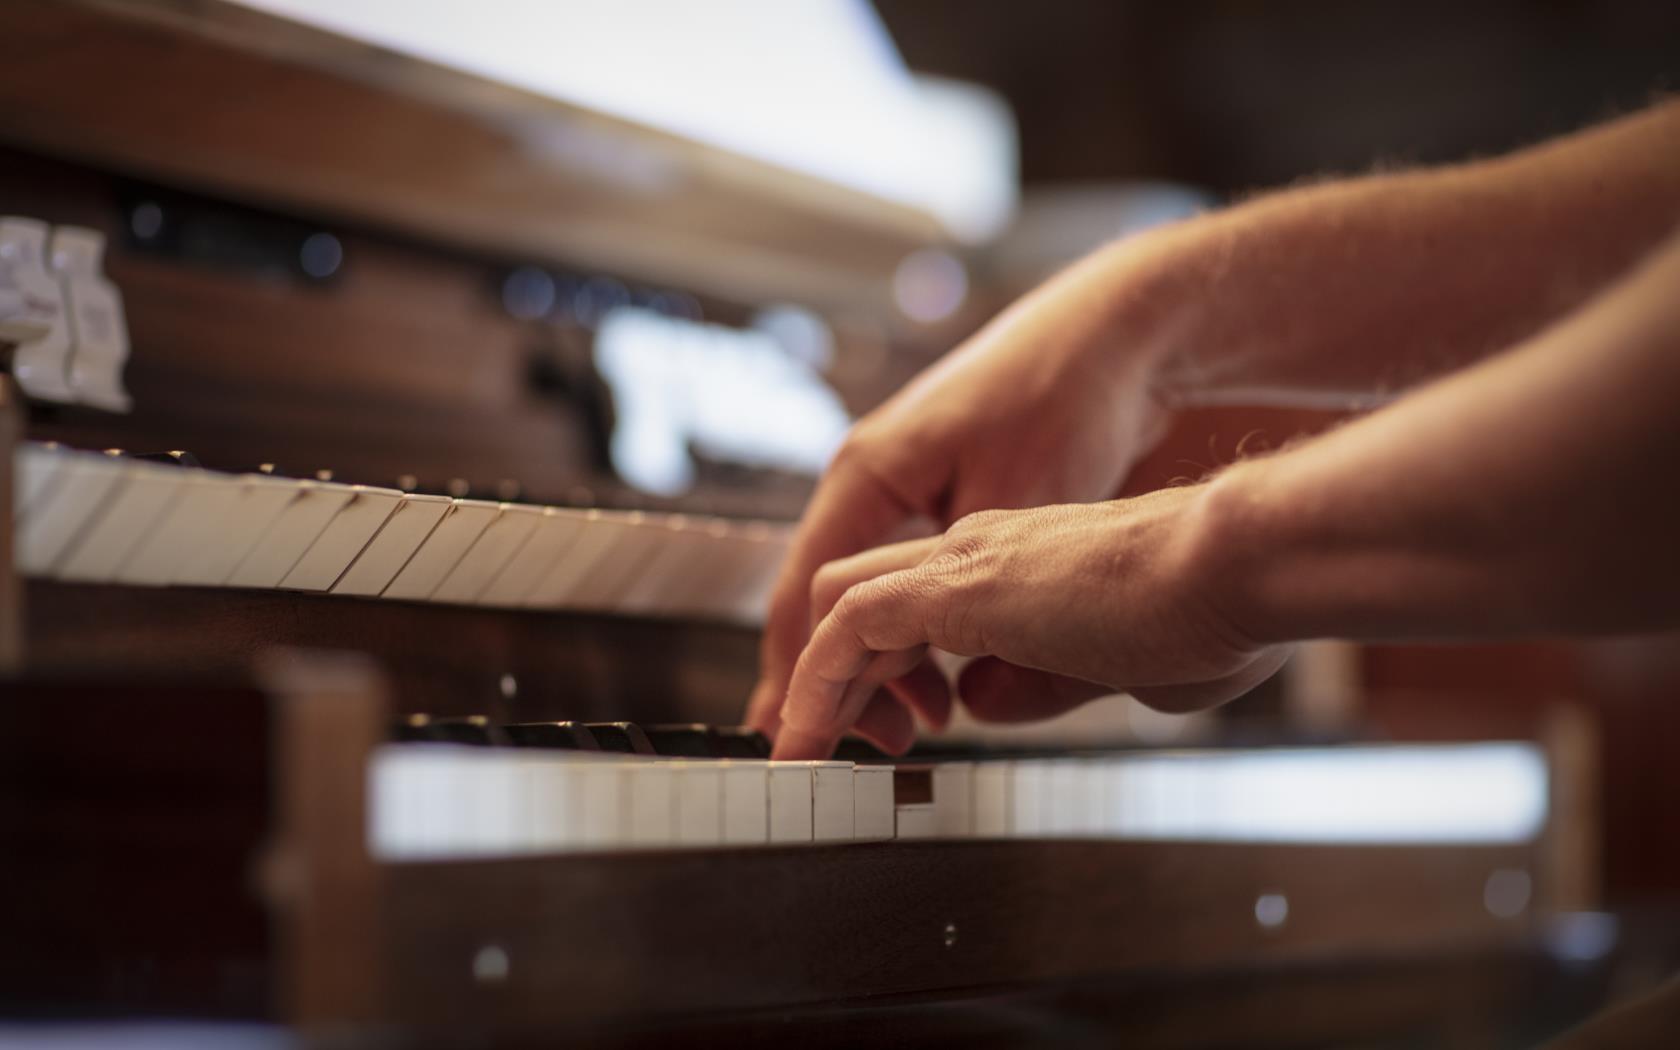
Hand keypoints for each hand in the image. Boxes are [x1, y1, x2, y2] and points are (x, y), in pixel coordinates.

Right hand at [745, 238, 1183, 743]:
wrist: (1116, 333)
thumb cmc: (1064, 397)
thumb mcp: (1019, 511)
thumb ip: (983, 605)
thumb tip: (970, 702)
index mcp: (866, 478)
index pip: (806, 600)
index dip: (799, 680)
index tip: (796, 743)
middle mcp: (870, 480)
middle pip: (825, 602)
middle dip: (837, 683)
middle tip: (860, 750)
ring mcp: (905, 485)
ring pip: (869, 594)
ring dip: (884, 662)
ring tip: (920, 723)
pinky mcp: (944, 492)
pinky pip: (906, 579)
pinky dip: (917, 632)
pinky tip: (950, 674)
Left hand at [770, 489, 1293, 759]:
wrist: (1237, 565)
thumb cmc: (1214, 614)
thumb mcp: (1116, 670)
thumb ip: (1037, 682)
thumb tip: (979, 705)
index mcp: (1022, 564)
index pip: (923, 606)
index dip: (889, 669)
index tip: (882, 729)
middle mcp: (982, 549)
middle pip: (865, 597)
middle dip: (832, 673)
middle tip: (819, 744)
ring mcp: (965, 559)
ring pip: (842, 606)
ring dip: (813, 684)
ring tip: (797, 754)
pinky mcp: (955, 585)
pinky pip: (848, 629)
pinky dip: (816, 684)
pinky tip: (807, 739)